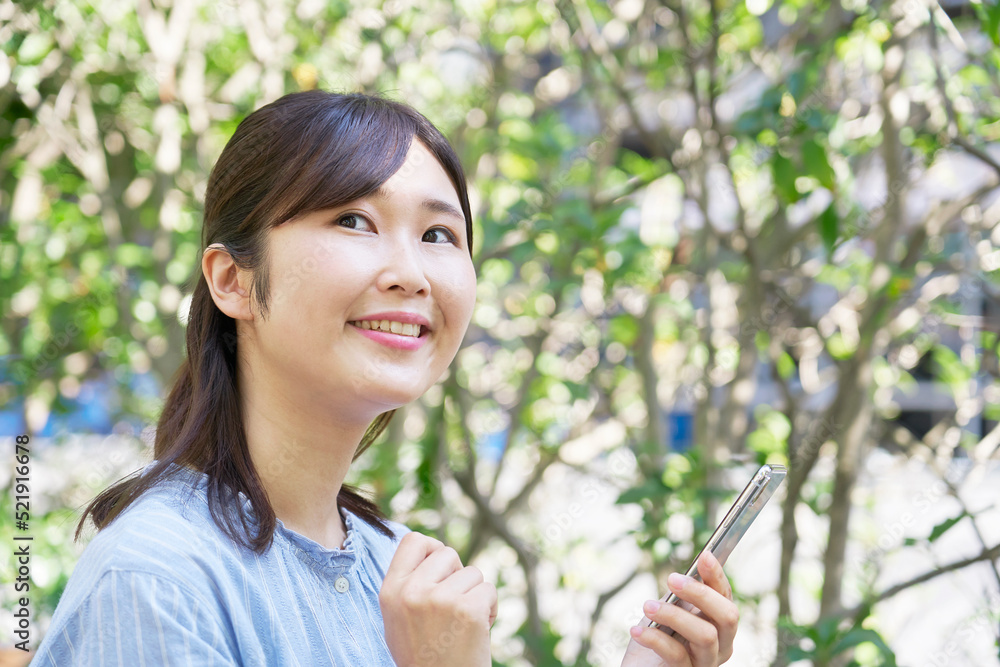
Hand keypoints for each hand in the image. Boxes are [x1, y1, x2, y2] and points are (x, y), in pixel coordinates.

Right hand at [379, 532, 497, 666]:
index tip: (441, 568)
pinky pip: (489, 590)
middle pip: (447, 553)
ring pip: (473, 573)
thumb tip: (432, 548)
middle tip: (454, 606)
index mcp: (390, 592)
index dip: (432, 548)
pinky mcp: (468, 609)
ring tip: (463, 624)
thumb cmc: (423, 655)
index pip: (413, 541)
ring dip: (475, 595)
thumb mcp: (399, 618)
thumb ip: (410, 583)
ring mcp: (440, 599)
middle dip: (457, 575)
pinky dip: (490, 609)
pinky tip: (479, 631)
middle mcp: (412, 592)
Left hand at [621, 551, 738, 666]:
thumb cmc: (657, 635)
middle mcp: (721, 644)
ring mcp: (707, 662)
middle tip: (671, 579)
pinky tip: (636, 630)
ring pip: (706, 635)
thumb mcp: (669, 608)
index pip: (726, 596)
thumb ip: (682, 592)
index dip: (717, 575)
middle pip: (728, 616)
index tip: (704, 556)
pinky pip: (677, 655)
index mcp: (719, 623)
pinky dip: (654, 638)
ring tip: (647, 606)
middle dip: (700, 593)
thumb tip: (693, 567)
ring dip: (673, 615)